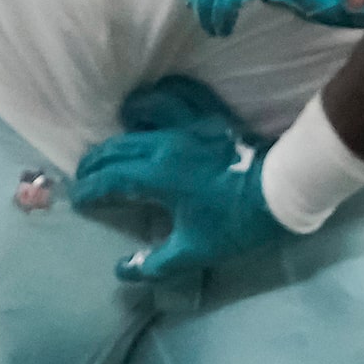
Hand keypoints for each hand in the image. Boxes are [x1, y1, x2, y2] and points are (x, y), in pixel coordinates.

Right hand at [73, 76, 289, 281]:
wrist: (284, 189)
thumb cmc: (237, 221)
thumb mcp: (197, 250)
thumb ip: (157, 263)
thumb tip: (123, 271)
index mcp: (155, 176)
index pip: (109, 180)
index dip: (89, 190)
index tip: (79, 200)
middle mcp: (162, 143)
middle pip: (115, 147)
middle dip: (94, 162)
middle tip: (85, 175)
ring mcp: (186, 123)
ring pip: (141, 112)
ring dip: (122, 123)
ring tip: (117, 135)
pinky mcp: (209, 114)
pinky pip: (178, 92)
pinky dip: (161, 95)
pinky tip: (156, 103)